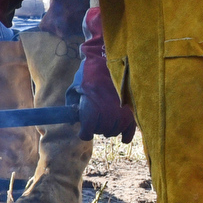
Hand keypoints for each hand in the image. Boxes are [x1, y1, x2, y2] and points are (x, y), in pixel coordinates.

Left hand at [75, 7, 134, 140]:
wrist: (106, 63)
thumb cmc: (88, 75)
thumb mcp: (75, 89)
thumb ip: (72, 105)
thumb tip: (72, 120)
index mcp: (91, 110)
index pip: (86, 133)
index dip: (83, 132)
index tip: (83, 129)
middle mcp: (107, 114)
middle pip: (100, 131)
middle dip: (96, 126)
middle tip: (95, 117)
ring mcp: (120, 113)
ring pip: (113, 131)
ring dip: (108, 127)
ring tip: (105, 117)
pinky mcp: (131, 111)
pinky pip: (130, 130)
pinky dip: (126, 135)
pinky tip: (123, 139)